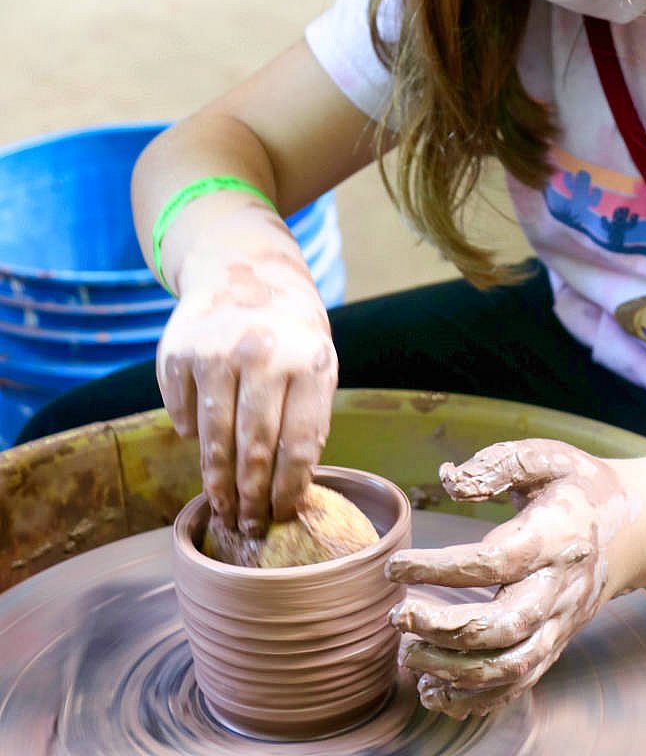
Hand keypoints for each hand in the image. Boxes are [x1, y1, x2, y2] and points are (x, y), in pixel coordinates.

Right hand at [157, 230, 336, 533]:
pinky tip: (203, 440)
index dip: (288, 491)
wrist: (243, 269)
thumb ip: (306, 420)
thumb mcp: (315, 366)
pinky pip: (182, 415)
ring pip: (214, 439)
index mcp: (309, 362)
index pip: (299, 445)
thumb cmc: (289, 334)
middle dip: (251, 499)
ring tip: (224, 508)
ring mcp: (216, 352)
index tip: (281, 516)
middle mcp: (262, 355)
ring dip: (217, 483)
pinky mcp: (178, 352)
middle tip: (249, 528)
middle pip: (254, 450)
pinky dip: (192, 435)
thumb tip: (289, 495)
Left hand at [386, 439, 630, 717]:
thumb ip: (497, 464)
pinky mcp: (557, 643)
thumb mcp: (545, 456)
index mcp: (554, 537)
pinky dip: (477, 698)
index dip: (441, 568)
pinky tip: (437, 691)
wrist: (633, 528)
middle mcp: (560, 588)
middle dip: (445, 630)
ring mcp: (561, 622)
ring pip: (512, 666)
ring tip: (409, 657)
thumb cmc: (576, 485)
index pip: (494, 562)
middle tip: (397, 616)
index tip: (396, 566)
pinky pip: (520, 682)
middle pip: (504, 626)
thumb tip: (449, 480)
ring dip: (455, 671)